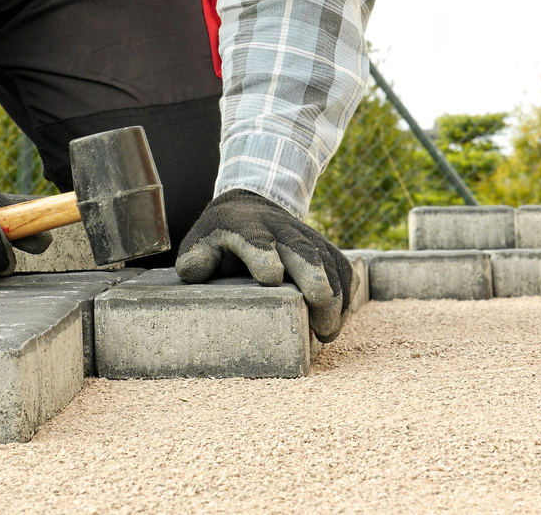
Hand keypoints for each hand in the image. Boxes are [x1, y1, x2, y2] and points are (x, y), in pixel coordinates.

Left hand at [176, 189, 357, 341]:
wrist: (250, 210)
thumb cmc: (221, 239)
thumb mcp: (200, 243)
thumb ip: (195, 259)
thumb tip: (194, 272)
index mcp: (245, 227)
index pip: (255, 239)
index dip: (263, 255)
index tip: (270, 279)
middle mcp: (281, 229)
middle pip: (301, 249)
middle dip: (313, 276)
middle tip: (318, 305)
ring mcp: (307, 237)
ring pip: (328, 262)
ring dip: (334, 295)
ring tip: (327, 331)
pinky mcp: (324, 249)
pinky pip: (343, 269)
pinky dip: (346, 295)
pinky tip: (338, 321)